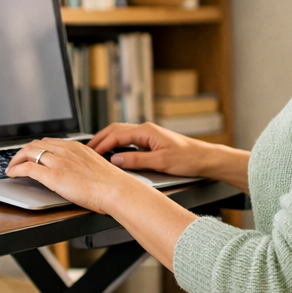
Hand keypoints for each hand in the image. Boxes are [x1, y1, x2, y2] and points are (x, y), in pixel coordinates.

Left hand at [6, 137, 144, 214]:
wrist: (116, 190)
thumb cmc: (111, 184)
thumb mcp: (95, 166)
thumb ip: (82, 165)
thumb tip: (77, 172)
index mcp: (76, 147)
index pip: (48, 142)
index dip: (35, 148)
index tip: (30, 155)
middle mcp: (65, 150)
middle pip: (35, 144)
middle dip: (22, 153)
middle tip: (16, 162)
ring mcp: (58, 161)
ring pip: (28, 152)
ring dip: (15, 160)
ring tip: (11, 168)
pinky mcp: (53, 175)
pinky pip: (27, 168)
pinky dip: (16, 170)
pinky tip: (12, 174)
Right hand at [88, 122, 214, 176]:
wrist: (205, 159)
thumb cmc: (188, 159)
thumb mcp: (160, 162)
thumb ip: (135, 161)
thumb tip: (115, 160)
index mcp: (146, 131)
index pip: (116, 134)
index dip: (101, 144)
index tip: (90, 153)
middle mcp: (146, 130)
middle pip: (116, 130)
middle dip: (100, 139)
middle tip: (86, 150)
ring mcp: (149, 135)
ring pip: (122, 134)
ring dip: (108, 141)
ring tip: (96, 151)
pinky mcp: (152, 142)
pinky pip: (129, 141)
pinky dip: (118, 145)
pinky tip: (114, 153)